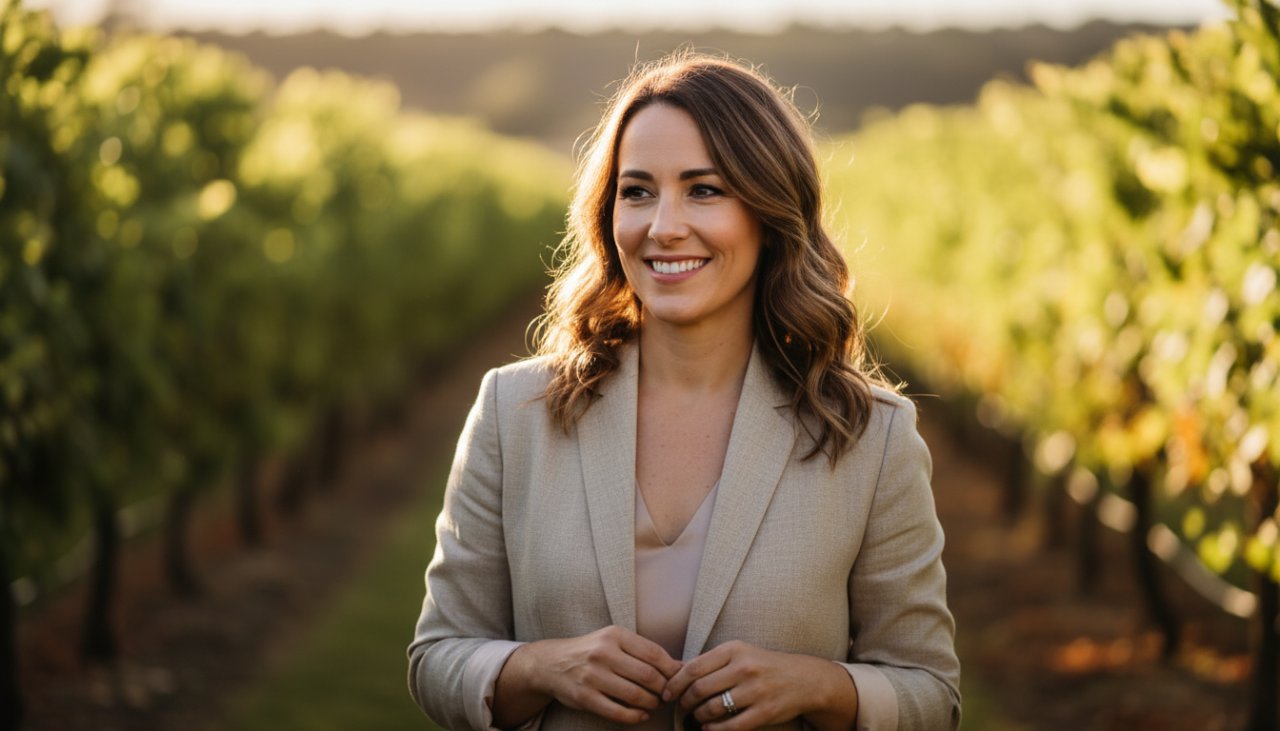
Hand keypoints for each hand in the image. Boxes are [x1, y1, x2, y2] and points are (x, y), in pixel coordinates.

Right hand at [496, 625, 682, 725]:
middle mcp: (603, 653)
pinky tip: (642, 715)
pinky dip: (635, 716)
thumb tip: (678, 665)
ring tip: (655, 704)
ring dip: (651, 703)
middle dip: (664, 689)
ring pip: (635, 695)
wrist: (550, 663)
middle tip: (668, 694)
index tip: (678, 678)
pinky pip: (617, 712)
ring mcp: (593, 676)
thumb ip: (642, 650)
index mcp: (614, 635)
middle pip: (648, 675)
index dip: (671, 669)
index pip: (654, 653)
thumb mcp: (613, 640)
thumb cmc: (590, 651)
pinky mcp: (585, 697)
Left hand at [662, 641, 858, 730]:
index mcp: (734, 650)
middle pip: (700, 689)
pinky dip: (714, 730)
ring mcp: (755, 691)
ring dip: (698, 716)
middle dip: (685, 702)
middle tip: (681, 707)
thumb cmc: (764, 665)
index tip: (667, 692)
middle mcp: (744, 668)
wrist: (804, 679)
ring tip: (696, 716)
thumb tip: (676, 673)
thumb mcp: (740, 653)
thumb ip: (712, 662)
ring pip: (712, 708)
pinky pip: (730, 726)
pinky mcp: (764, 712)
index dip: (675, 683)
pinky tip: (709, 728)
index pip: (694, 667)